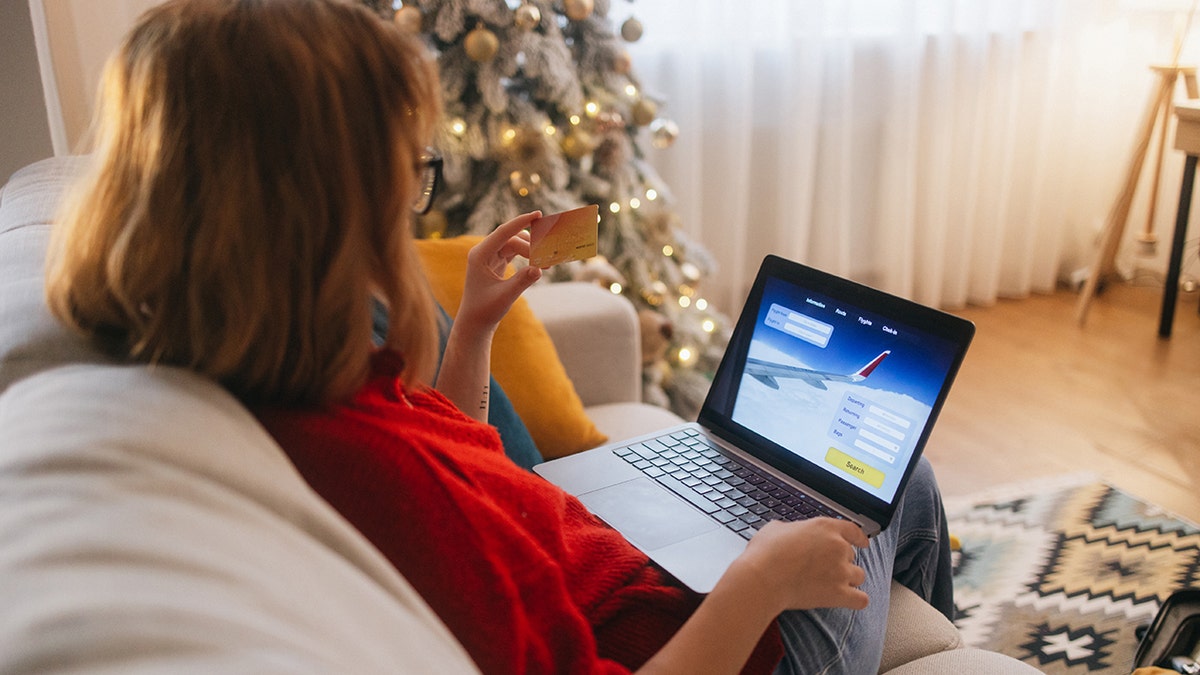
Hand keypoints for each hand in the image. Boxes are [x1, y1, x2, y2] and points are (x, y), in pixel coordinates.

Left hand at [456, 211, 543, 332]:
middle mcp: (483, 252)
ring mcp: (489, 256)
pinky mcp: (496, 262)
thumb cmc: (485, 311)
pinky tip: (539, 263)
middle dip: (531, 247)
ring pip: (514, 244)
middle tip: (547, 261)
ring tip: (545, 264)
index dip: (521, 222)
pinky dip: (527, 255)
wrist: (475, 323)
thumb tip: (539, 268)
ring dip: (531, 250)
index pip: (503, 232)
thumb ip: (522, 281)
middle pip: (512, 239)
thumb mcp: (505, 297)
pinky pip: (514, 252)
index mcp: (479, 255)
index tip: (537, 214)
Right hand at [724, 517, 869, 613]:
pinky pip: (861, 599)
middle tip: (824, 568)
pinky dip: (856, 600)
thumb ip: (792, 530)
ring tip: (833, 584)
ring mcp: (840, 571)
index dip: (859, 538)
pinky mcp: (838, 594)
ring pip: (859, 575)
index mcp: (824, 527)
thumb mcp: (776, 529)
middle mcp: (838, 547)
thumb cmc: (765, 552)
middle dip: (841, 561)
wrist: (763, 578)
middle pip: (852, 555)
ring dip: (849, 579)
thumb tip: (790, 534)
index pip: (852, 530)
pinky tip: (848, 599)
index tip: (862, 543)